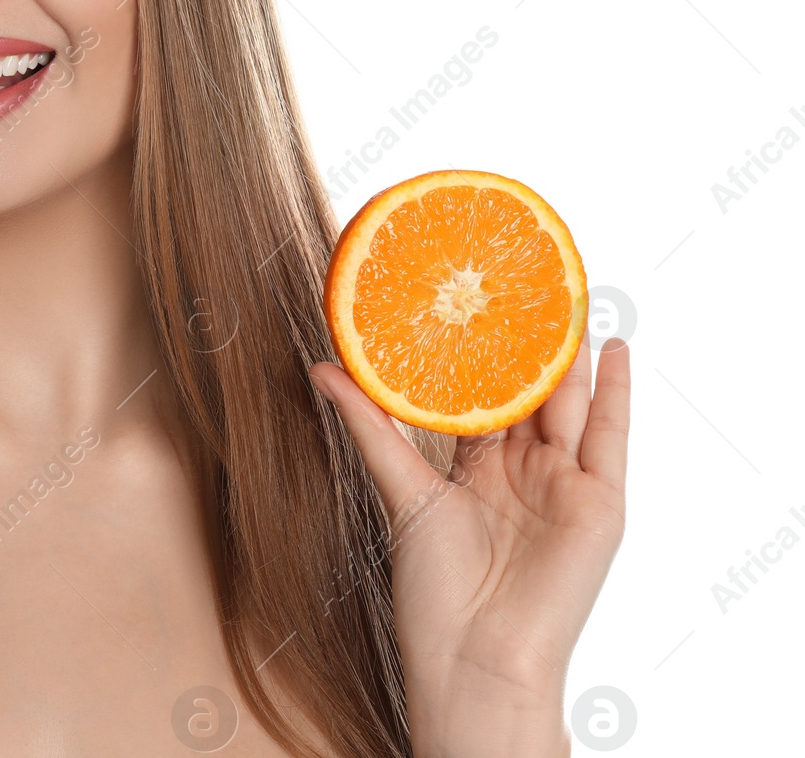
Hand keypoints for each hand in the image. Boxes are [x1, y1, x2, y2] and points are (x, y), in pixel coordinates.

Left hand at [309, 337, 629, 756]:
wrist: (476, 654)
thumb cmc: (434, 589)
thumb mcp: (400, 490)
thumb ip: (369, 425)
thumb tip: (321, 367)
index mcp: (477, 472)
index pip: (481, 398)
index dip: (478, 353)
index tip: (468, 300)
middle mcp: (523, 473)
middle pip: (529, 395)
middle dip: (528, 344)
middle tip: (521, 282)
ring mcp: (563, 486)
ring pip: (569, 406)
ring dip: (571, 355)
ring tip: (568, 296)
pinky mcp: (599, 504)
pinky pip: (612, 438)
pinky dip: (617, 393)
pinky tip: (617, 350)